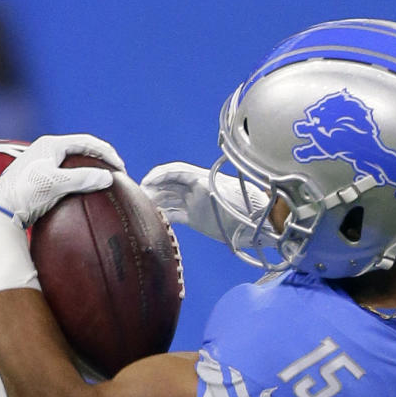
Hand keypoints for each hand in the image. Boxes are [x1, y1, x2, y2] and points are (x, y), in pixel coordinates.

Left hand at [0, 133, 125, 227]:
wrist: (1, 208)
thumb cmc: (26, 193)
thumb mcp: (56, 183)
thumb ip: (83, 178)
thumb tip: (108, 177)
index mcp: (51, 144)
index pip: (86, 141)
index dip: (106, 152)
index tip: (121, 167)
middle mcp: (46, 150)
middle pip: (81, 149)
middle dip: (101, 158)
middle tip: (117, 172)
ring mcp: (43, 164)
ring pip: (74, 161)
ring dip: (91, 168)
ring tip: (104, 180)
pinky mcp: (40, 179)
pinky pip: (67, 174)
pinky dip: (81, 179)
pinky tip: (85, 192)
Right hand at [140, 160, 274, 245]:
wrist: (260, 224)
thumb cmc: (251, 208)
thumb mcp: (235, 197)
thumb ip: (217, 193)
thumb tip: (202, 189)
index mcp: (204, 180)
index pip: (176, 171)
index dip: (159, 175)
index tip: (146, 182)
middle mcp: (196, 189)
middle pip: (168, 184)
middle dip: (151, 189)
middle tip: (135, 199)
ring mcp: (194, 203)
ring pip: (168, 199)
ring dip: (153, 202)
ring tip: (139, 210)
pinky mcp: (195, 218)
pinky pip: (173, 214)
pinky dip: (162, 216)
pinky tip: (153, 221)